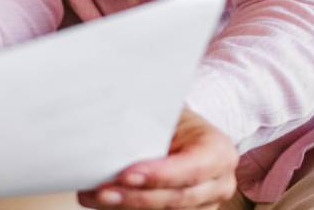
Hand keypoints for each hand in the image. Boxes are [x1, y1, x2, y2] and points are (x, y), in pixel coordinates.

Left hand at [78, 107, 236, 208]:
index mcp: (219, 152)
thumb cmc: (171, 119)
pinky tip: (103, 203)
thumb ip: (147, 123)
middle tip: (103, 191)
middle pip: (178, 199)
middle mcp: (218, 184)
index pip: (193, 169)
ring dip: (126, 207)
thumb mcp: (166, 113)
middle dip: (136, 197)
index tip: (126, 175)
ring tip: (94, 196)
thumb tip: (108, 127)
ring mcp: (205, 205)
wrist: (180, 132)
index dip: (160, 175)